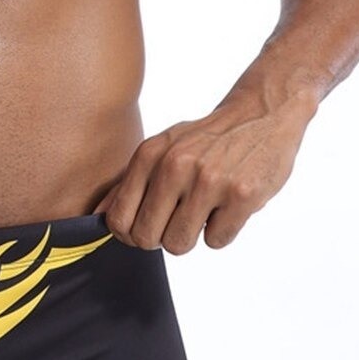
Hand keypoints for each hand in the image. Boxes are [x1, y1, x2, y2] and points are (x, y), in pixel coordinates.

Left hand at [93, 91, 314, 253]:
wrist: (261, 115)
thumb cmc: (205, 140)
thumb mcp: (161, 149)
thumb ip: (129, 182)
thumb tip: (97, 218)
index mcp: (150, 155)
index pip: (118, 219)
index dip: (130, 234)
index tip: (146, 228)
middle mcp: (175, 166)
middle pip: (147, 238)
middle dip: (161, 238)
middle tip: (177, 221)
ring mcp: (209, 180)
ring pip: (179, 244)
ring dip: (192, 236)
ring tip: (203, 210)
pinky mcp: (242, 195)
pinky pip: (216, 241)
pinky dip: (222, 231)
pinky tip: (228, 207)